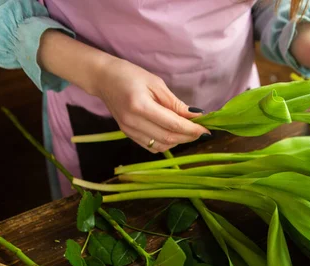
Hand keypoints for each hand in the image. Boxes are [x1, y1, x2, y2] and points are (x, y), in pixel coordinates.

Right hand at [93, 58, 208, 152]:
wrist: (103, 78)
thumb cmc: (130, 75)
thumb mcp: (156, 84)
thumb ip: (175, 103)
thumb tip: (196, 116)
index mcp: (140, 106)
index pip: (173, 125)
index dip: (192, 130)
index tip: (207, 130)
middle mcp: (133, 122)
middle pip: (168, 138)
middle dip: (188, 137)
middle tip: (202, 131)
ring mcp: (128, 130)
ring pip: (161, 146)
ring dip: (178, 141)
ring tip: (188, 131)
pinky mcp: (127, 134)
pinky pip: (151, 146)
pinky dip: (166, 143)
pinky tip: (173, 134)